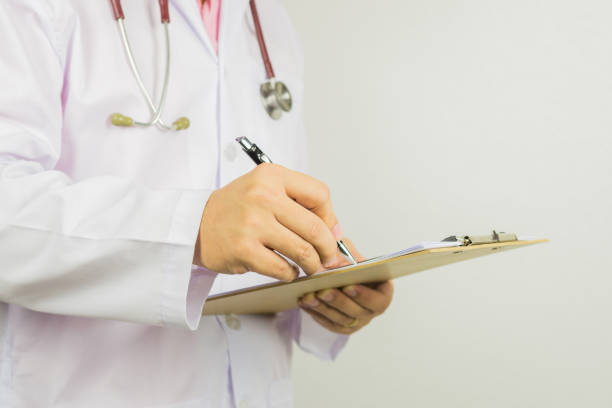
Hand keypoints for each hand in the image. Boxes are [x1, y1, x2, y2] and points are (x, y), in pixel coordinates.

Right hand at [193, 163, 342, 280]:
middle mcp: (263, 196)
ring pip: (303, 251)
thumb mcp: (265, 189)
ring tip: (311, 266)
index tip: (329, 230)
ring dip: (313, 264)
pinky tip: (287, 270)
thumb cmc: (235, 208)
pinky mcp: (244, 250)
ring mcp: (252, 224)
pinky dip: (291, 274)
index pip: (319, 194)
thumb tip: (336, 231)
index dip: (330, 217)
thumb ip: (299, 203)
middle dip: (328, 248)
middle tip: (329, 257)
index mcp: (271, 176)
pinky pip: (282, 269)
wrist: (194, 224)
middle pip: (316, 228)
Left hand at [299, 239, 393, 333]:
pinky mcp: (340, 326)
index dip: (364, 295)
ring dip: (323, 308)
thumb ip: (345, 250)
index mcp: (382, 291)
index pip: (378, 299)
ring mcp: (357, 321)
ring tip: (309, 297)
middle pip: (357, 312)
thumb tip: (334, 245)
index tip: (348, 286)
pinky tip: (304, 303)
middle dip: (338, 301)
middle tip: (323, 291)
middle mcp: (371, 310)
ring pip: (340, 319)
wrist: (340, 274)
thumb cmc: (348, 262)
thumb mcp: (349, 251)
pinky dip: (315, 313)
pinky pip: (328, 323)